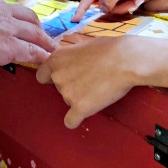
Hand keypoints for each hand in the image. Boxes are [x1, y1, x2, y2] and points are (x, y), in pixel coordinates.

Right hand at [0, 0, 57, 71]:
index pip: (8, 8)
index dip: (18, 17)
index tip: (23, 23)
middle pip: (28, 17)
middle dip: (38, 27)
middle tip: (44, 36)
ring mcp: (5, 27)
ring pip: (34, 33)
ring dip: (45, 42)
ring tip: (52, 50)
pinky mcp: (8, 45)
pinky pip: (32, 51)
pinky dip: (42, 55)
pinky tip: (48, 60)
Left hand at [36, 33, 163, 127]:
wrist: (126, 60)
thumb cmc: (109, 49)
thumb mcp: (82, 46)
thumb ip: (70, 58)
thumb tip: (70, 63)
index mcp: (56, 59)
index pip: (41, 76)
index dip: (52, 78)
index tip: (64, 78)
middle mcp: (57, 77)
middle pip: (58, 89)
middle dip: (71, 87)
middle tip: (90, 80)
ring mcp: (67, 93)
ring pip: (68, 102)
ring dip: (79, 99)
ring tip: (98, 88)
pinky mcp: (80, 108)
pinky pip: (70, 121)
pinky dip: (76, 120)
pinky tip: (84, 113)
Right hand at [72, 0, 167, 20]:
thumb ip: (108, 0)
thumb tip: (103, 8)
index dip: (81, 9)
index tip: (74, 20)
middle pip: (104, 4)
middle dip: (117, 7)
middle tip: (131, 3)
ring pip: (114, 5)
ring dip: (126, 6)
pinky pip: (123, 3)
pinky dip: (131, 3)